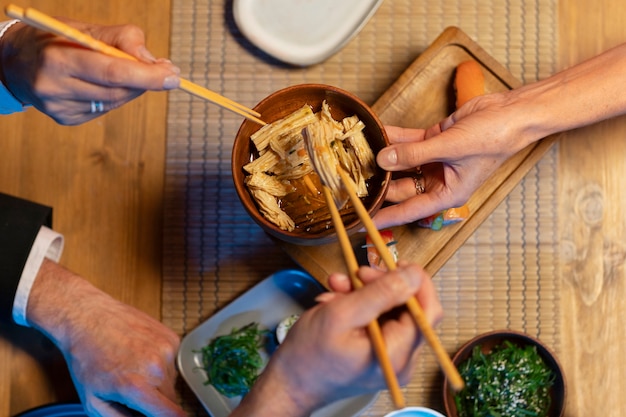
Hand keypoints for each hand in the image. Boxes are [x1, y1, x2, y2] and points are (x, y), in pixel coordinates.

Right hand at [0, 19, 179, 124]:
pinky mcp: (65, 119)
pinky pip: (104, 110)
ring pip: (114, 102)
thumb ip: (122, 39)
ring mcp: (58, 107)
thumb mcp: (85, 28)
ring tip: (137, 73)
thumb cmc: (56, 40)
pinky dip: (115, 96)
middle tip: (168, 73)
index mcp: (58, 58)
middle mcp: (55, 87)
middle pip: (116, 91)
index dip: (146, 75)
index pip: (112, 71)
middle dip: (147, 82)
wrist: (15, 61)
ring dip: (133, 89)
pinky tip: (107, 85)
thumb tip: (155, 62)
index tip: (172, 75)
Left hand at [27, 259, 184, 416]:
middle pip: (171, 401)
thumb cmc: (86, 359)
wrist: (89, 317)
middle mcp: (156, 368)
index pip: (172, 415)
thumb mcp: (93, 402)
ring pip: (171, 381)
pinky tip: (141, 355)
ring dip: (158, 382)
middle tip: (133, 392)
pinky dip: (160, 364)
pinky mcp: (171, 338)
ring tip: (134, 368)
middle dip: (155, 403)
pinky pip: (172, 362)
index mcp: (136, 387)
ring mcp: (167, 350)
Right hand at [231, 262, 441, 416]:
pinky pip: (378, 321)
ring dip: (365, 292)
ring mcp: (390, 358)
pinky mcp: (378, 353)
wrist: (289, 383)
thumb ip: (381, 293)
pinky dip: (359, 305)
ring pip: (390, 311)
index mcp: (397, 354)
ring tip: (337, 286)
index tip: (393, 262)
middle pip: (409, 308)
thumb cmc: (309, 353)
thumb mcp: (341, 314)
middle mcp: (401, 359)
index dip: (415, 282)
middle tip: (357, 272)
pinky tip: (335, 301)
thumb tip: (414, 275)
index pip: (427, 310)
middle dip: (382, 284)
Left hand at [373, 92, 532, 228]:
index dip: (385, 216)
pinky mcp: (434, 141)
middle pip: (401, 187)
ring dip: (384, 158)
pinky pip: (408, 142)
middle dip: (380, 184)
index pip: (409, 210)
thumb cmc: (493, 138)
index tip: (364, 222)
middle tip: (353, 182)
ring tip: (359, 155)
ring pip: (402, 163)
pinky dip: (394, 138)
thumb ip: (414, 154)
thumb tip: (384, 159)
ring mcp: (435, 161)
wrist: (511, 113)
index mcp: (447, 194)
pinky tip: (377, 133)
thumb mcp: (450, 149)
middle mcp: (439, 181)